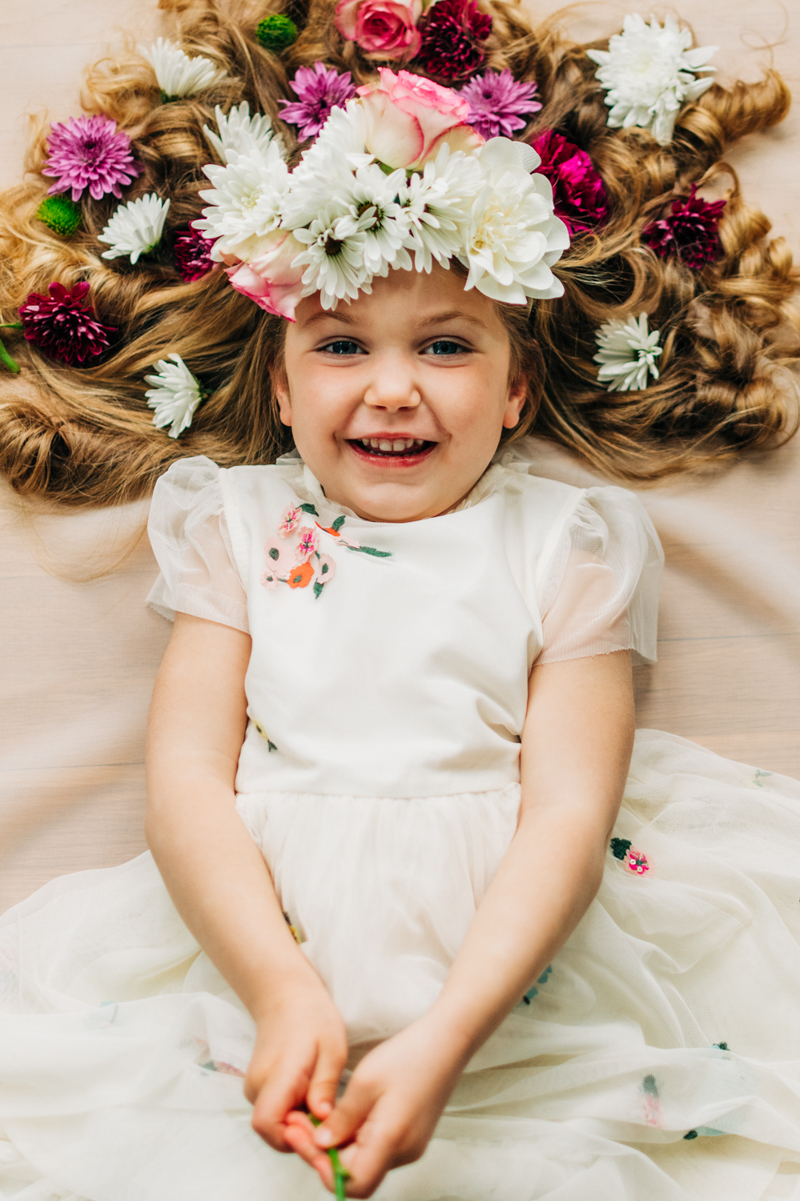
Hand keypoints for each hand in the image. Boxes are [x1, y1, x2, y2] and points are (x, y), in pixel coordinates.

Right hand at [245, 976, 348, 1152]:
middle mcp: (257, 1087)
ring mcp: (255, 1090)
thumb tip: (323, 1120)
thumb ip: (324, 1085)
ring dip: (301, 1130)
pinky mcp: (259, 1090)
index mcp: (276, 1074)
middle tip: (332, 1128)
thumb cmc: (312, 1018)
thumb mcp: (332, 1048)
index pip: (268, 1124)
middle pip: (273, 1133)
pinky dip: (295, 1119)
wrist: (286, 996)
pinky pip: (276, 1116)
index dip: (295, 1138)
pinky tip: (315, 1105)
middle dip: (303, 1139)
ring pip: (275, 1127)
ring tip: (327, 1114)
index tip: (322, 1134)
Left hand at [283, 1015, 465, 1196]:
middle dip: (325, 1154)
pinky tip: (342, 1116)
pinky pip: (377, 1149)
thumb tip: (320, 1145)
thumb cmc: (408, 1057)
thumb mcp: (365, 1082)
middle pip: (357, 1175)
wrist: (445, 1043)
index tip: (302, 1138)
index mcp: (392, 1141)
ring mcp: (410, 1146)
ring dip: (339, 1147)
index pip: (354, 1183)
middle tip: (300, 1125)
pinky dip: (355, 1139)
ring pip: (365, 1162)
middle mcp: (403, 1152)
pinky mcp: (411, 1136)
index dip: (324, 1168)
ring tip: (316, 1119)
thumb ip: (341, 1119)